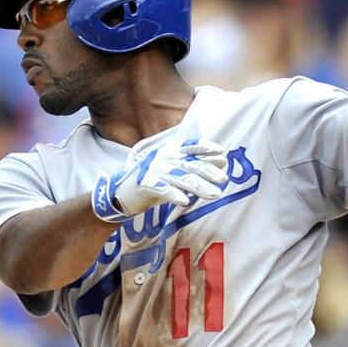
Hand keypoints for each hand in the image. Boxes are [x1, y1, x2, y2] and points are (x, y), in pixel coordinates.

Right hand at [91, 139, 228, 222]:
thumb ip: (196, 165)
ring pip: (180, 178)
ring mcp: (154, 169)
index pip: (190, 145)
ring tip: (215, 194)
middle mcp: (163, 157)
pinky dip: (173, 194)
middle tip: (223, 179)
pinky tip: (185, 201)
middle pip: (189, 164)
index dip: (205, 147)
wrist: (124, 193)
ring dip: (199, 186)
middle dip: (208, 171)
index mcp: (171, 150)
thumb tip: (222, 161)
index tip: (221, 152)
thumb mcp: (176, 170)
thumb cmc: (156, 180)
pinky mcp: (146, 184)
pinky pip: (162, 189)